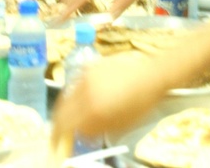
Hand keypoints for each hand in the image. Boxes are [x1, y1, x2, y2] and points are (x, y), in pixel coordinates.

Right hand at [52, 51, 169, 139]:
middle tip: (59, 132)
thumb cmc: (141, 104)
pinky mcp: (89, 66)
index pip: (65, 125)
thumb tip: (81, 134)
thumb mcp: (120, 125)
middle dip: (58, 123)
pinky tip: (83, 100)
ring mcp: (85, 76)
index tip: (59, 143)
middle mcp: (85, 90)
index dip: (59, 136)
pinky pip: (75, 84)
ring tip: (70, 117)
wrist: (152, 75)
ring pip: (66, 96)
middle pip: (60, 110)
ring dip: (65, 108)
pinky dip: (75, 94)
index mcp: (93, 108)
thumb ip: (96, 131)